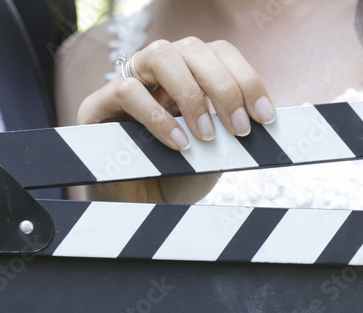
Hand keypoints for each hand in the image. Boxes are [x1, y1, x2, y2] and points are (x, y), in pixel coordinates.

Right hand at [76, 37, 275, 204]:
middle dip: (224, 87)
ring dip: (191, 93)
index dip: (246, 79)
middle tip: (239, 129)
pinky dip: (158, 116)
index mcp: (188, 74)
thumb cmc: (178, 179)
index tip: (265, 117)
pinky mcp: (97, 106)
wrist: (140, 214)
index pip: (219, 53)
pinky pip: (128, 91)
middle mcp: (157, 72)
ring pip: (160, 54)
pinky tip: (178, 144)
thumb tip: (264, 114)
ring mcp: (127, 83)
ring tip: (205, 135)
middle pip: (194, 49)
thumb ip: (232, 128)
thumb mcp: (216, 151)